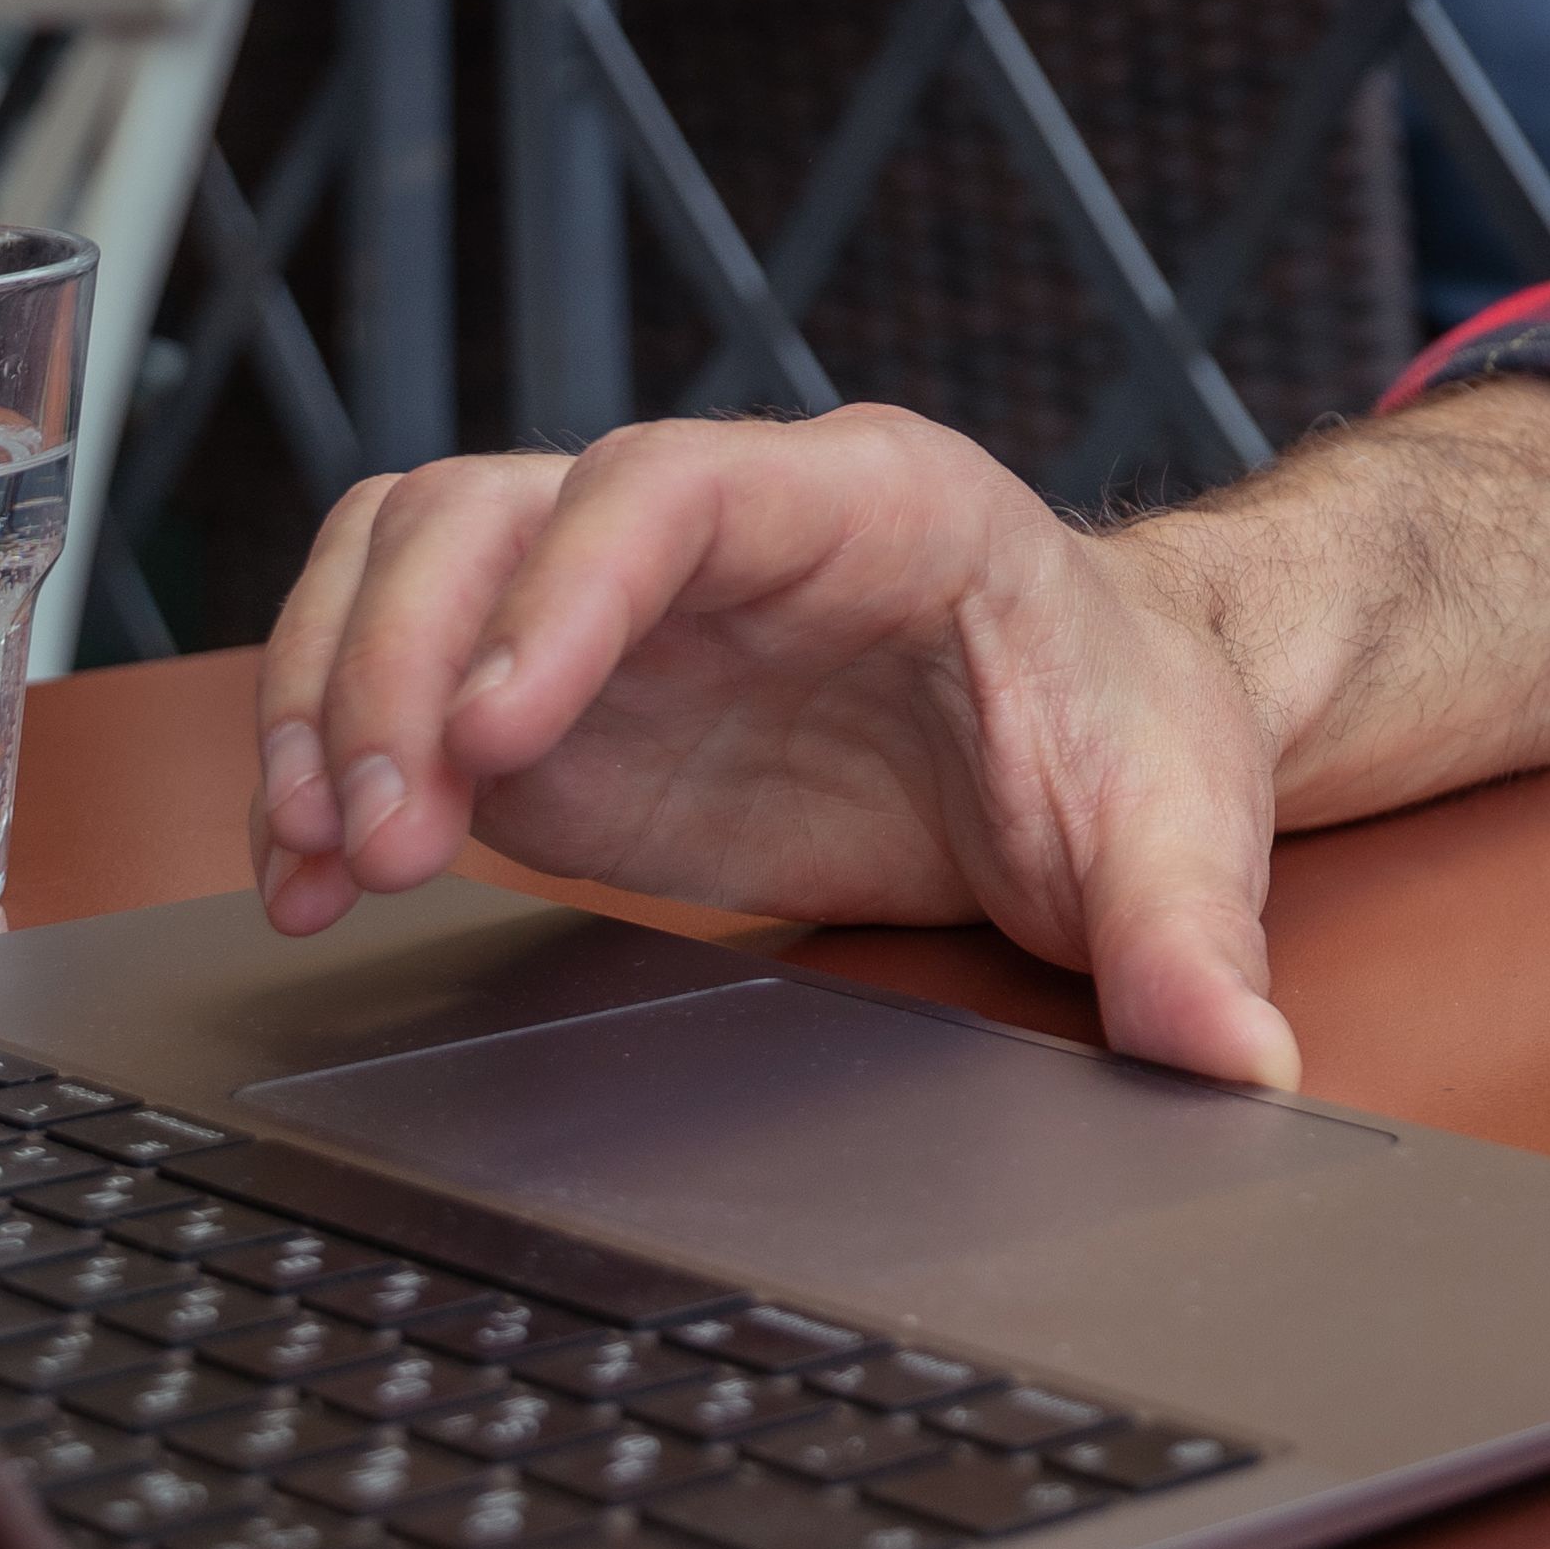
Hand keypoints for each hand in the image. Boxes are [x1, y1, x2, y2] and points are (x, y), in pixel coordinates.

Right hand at [255, 410, 1309, 1085]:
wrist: (1106, 713)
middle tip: (376, 833)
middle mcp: (719, 519)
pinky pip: (400, 657)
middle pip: (498, 508)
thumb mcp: (1178, 827)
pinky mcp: (560, 686)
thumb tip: (1237, 1062)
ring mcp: (620, 595)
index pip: (678, 486)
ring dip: (332, 689)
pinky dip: (328, 741)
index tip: (497, 726)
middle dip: (405, 660)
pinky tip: (313, 869)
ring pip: (412, 551)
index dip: (567, 587)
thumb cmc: (1136, 729)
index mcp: (876, 503)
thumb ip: (1191, 939)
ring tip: (317, 854)